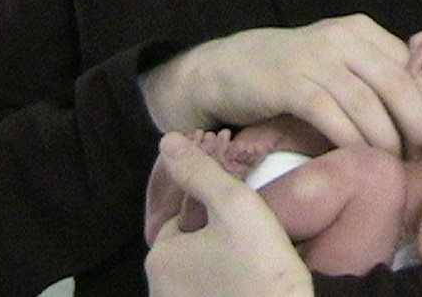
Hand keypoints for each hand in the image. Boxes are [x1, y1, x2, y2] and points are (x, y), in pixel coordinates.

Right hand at [142, 14, 421, 155]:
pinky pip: (333, 116)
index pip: (414, 64)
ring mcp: (314, 58)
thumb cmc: (292, 71)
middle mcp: (342, 37)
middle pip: (399, 84)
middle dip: (419, 124)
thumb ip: (377, 70)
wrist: (226, 67)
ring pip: (369, 103)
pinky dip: (352, 141)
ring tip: (396, 162)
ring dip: (389, 140)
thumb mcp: (338, 59)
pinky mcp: (289, 83)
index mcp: (361, 29)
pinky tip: (360, 159)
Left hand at [145, 133, 312, 296]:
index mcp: (160, 258)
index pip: (184, 213)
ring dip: (225, 252)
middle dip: (218, 225)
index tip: (246, 194)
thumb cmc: (262, 269)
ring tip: (260, 246)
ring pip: (203, 267)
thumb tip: (169, 140)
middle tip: (257, 221)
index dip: (216, 198)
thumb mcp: (236, 206)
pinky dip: (229, 279)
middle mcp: (159, 290)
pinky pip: (212, 289)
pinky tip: (255, 274)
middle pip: (192, 241)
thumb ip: (202, 170)